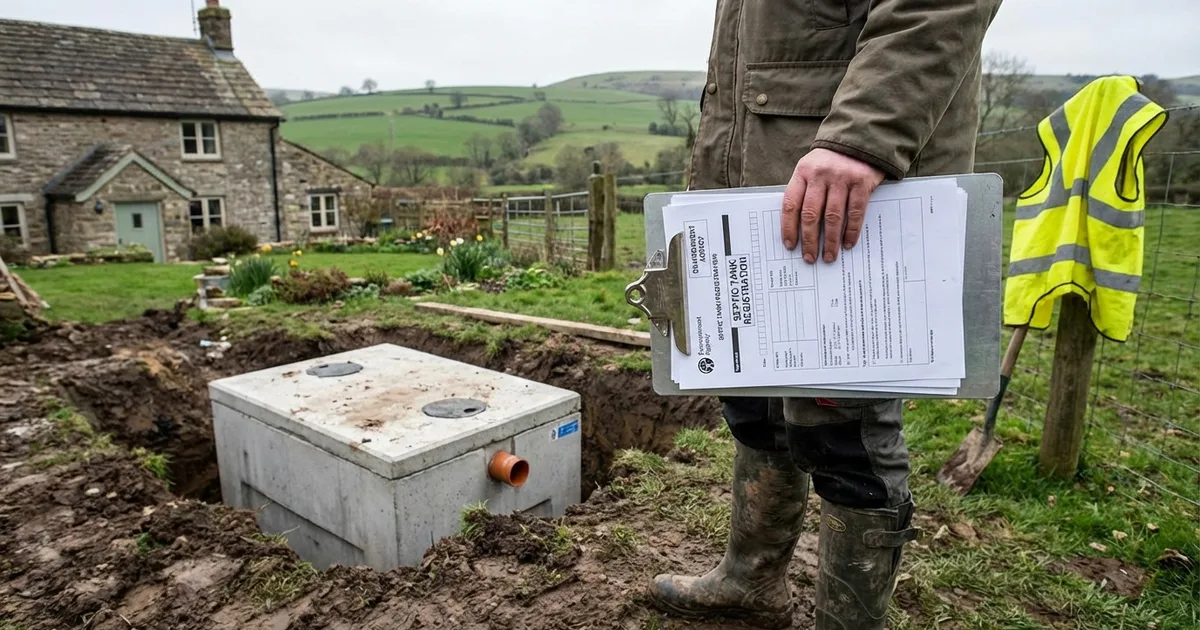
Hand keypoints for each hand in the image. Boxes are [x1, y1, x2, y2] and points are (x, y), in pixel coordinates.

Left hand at [781, 148, 884, 263]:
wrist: (860, 139)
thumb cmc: (831, 161)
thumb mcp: (811, 169)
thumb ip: (805, 192)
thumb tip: (799, 228)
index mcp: (803, 172)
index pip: (791, 204)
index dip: (789, 227)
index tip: (790, 246)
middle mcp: (820, 174)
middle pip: (811, 214)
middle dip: (809, 240)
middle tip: (810, 258)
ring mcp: (842, 178)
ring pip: (833, 216)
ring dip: (830, 240)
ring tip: (829, 256)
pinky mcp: (862, 181)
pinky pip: (855, 212)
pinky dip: (851, 231)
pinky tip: (848, 243)